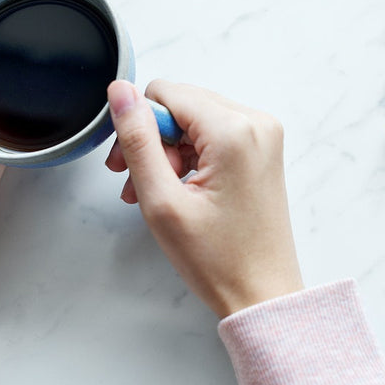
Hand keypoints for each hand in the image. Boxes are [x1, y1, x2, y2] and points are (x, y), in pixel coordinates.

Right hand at [105, 80, 303, 317]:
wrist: (263, 292)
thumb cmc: (217, 259)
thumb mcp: (161, 200)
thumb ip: (138, 140)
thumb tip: (121, 92)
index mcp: (234, 130)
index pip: (166, 93)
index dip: (139, 126)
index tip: (128, 166)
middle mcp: (256, 122)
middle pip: (182, 103)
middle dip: (153, 139)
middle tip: (139, 184)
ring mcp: (264, 135)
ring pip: (195, 119)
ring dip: (169, 151)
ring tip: (158, 193)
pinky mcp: (263, 149)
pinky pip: (214, 134)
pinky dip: (191, 156)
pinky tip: (179, 188)